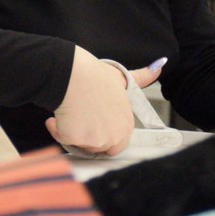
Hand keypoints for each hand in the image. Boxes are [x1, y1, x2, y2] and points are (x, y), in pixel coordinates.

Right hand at [46, 48, 164, 154]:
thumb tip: (159, 67)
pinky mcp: (74, 139)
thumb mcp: (121, 78)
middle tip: (81, 118)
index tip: (94, 121)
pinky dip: (56, 128)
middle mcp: (113, 136)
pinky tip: (56, 116)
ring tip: (70, 112)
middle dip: (88, 136)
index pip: (117, 143)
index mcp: (126, 125)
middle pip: (99, 148)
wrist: (72, 73)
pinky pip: (62, 138)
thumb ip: (140, 78)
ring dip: (73, 132)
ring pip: (80, 144)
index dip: (104, 132)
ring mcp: (93, 139)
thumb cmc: (94, 75)